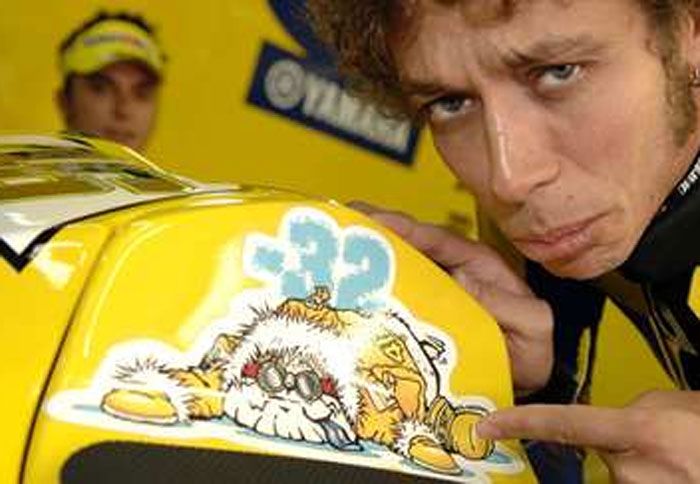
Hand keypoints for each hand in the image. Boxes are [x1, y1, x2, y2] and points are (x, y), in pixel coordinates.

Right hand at [349, 202, 553, 393]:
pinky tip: (340, 290)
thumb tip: (462, 281)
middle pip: (405, 245)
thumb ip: (509, 306)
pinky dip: (365, 291)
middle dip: (371, 231)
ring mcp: (429, 291)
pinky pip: (389, 297)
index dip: (404, 227)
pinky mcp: (415, 313)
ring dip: (361, 258)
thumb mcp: (532, 326)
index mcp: (474, 263)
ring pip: (392, 267)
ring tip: (326, 249)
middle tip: (334, 224)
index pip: (435, 239)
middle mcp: (447, 270)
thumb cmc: (529, 349)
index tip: (372, 220)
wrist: (517, 377)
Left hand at [476, 390, 699, 482]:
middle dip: (623, 445)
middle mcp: (635, 472)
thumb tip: (610, 429)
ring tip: (684, 458)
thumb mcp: (677, 406)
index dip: (522, 424)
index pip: (566, 424)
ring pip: (624, 475)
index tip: (487, 427)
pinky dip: (653, 477)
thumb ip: (635, 411)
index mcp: (642, 433)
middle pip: (604, 454)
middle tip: (671, 440)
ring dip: (644, 466)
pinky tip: (679, 470)